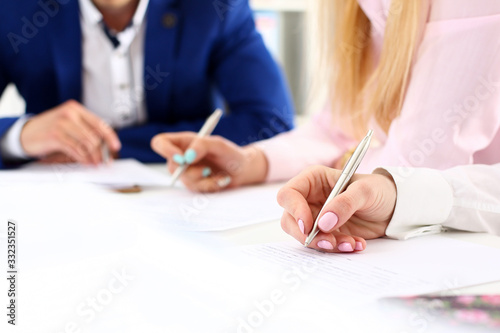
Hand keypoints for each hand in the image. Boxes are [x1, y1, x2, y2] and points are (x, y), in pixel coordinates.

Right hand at [20, 100, 120, 164]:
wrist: (25, 134)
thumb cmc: (50, 131)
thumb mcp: (69, 125)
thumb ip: (85, 132)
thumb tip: (105, 147)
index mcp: (76, 109)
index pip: (99, 123)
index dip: (110, 136)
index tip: (116, 147)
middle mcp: (70, 113)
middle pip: (94, 135)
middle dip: (102, 151)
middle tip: (105, 161)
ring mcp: (62, 123)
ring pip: (87, 143)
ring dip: (94, 157)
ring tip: (96, 164)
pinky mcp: (55, 135)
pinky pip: (76, 149)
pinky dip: (84, 158)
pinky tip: (87, 163)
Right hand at [151, 132, 267, 191]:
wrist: (243, 170)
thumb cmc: (230, 153)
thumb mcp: (219, 144)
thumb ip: (202, 145)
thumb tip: (186, 157)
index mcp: (183, 142)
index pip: (160, 143)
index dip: (165, 150)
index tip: (182, 158)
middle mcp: (181, 157)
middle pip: (172, 166)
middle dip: (192, 171)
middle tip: (207, 170)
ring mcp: (186, 173)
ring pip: (185, 180)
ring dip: (205, 179)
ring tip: (219, 174)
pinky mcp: (194, 185)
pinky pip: (197, 189)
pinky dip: (211, 186)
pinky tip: (220, 180)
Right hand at [277, 166, 396, 252]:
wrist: (395, 208)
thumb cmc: (378, 190)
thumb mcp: (365, 190)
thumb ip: (344, 203)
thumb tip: (323, 222)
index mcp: (313, 180)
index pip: (288, 195)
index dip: (294, 210)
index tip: (308, 226)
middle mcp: (310, 199)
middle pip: (290, 220)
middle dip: (307, 235)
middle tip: (328, 242)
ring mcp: (317, 217)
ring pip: (305, 236)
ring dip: (325, 244)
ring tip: (349, 243)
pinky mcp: (327, 233)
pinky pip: (323, 245)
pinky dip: (338, 248)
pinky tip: (355, 243)